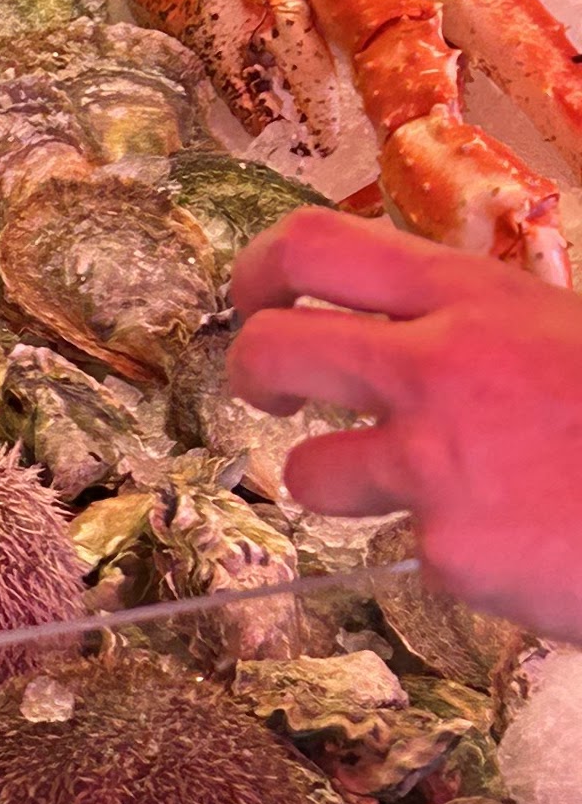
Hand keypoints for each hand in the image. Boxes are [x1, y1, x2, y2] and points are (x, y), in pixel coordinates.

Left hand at [227, 209, 581, 634]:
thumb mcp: (566, 331)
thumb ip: (482, 327)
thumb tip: (406, 332)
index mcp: (475, 298)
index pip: (316, 247)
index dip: (258, 272)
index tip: (252, 301)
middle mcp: (438, 367)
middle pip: (272, 351)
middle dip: (252, 376)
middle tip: (277, 399)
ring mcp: (436, 462)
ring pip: (310, 474)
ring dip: (343, 486)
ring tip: (425, 492)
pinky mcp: (448, 552)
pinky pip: (406, 553)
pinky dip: (450, 556)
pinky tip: (518, 545)